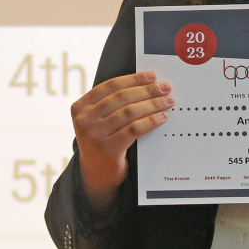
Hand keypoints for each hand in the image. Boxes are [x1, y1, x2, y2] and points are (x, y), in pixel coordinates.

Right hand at [71, 71, 173, 207]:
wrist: (96, 173)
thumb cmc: (104, 140)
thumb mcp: (99, 120)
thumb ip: (113, 103)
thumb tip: (148, 84)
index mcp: (80, 106)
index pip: (110, 86)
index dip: (134, 79)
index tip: (152, 76)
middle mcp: (84, 120)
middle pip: (122, 98)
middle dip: (147, 91)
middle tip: (165, 88)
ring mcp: (94, 135)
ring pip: (129, 112)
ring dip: (152, 105)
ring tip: (168, 102)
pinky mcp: (107, 149)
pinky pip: (134, 129)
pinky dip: (151, 121)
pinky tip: (162, 118)